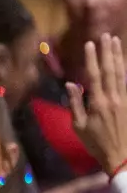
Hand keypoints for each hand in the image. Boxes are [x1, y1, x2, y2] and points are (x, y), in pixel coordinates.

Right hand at [66, 35, 126, 174]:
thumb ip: (75, 104)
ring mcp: (124, 99)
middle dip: (107, 52)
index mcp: (98, 103)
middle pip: (110, 70)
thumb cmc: (96, 143)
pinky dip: (124, 70)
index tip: (90, 44)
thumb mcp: (79, 127)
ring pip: (121, 73)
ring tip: (116, 41)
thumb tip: (71, 84)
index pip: (94, 76)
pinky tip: (123, 62)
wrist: (121, 156)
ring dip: (118, 56)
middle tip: (106, 36)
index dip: (92, 59)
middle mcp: (113, 98)